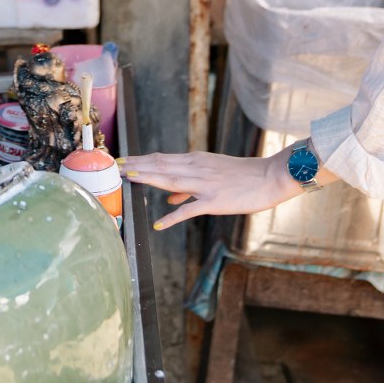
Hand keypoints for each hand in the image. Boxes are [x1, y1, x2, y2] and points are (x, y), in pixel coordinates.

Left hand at [124, 151, 296, 228]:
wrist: (270, 176)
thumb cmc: (243, 176)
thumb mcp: (213, 173)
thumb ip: (189, 186)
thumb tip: (169, 198)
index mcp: (195, 161)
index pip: (161, 159)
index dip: (139, 160)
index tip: (121, 161)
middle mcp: (196, 169)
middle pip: (160, 166)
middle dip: (136, 166)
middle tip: (114, 166)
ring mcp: (205, 185)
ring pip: (170, 181)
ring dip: (147, 178)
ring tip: (128, 178)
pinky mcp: (215, 202)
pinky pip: (190, 210)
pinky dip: (173, 217)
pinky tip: (158, 224)